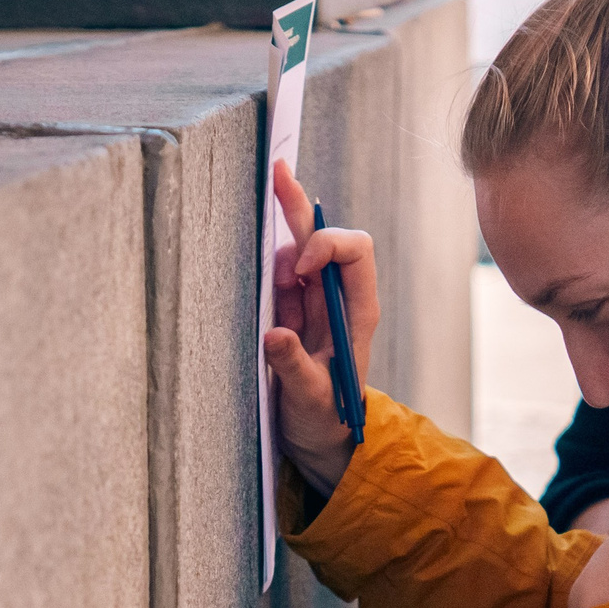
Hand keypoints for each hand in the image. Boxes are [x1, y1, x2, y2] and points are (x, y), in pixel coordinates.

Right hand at [261, 159, 379, 493]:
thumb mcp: (312, 403)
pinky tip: (252, 257)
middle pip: (324, 237)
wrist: (319, 438)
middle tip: (276, 170)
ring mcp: (310, 301)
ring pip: (298, 248)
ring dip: (278, 239)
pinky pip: (277, 272)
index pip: (355, 253)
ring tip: (265, 255)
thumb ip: (295, 370)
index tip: (300, 269)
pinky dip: (263, 258)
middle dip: (299, 205)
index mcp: (356, 312)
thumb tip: (276, 336)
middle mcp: (337, 298)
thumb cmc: (325, 421)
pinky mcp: (287, 310)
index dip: (328, 246)